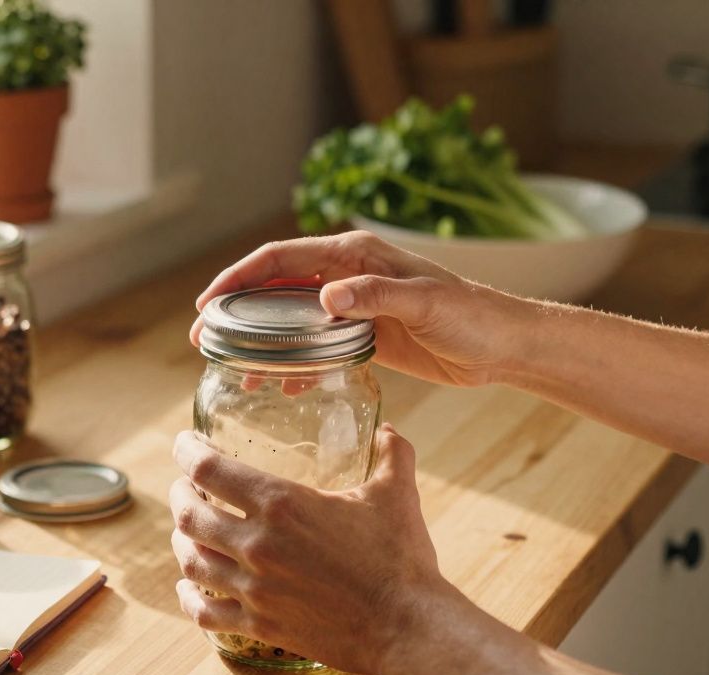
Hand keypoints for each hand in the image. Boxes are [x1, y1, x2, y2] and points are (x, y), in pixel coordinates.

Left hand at [169, 425, 456, 674]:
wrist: (407, 627)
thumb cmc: (401, 558)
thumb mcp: (396, 494)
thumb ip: (392, 455)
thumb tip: (389, 431)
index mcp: (281, 504)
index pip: (208, 468)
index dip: (187, 451)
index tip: (185, 444)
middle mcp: (256, 545)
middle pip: (189, 513)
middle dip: (180, 494)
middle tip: (185, 486)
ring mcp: (253, 589)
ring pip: (191, 560)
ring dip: (181, 539)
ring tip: (185, 529)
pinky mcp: (259, 626)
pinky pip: (205, 612)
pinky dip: (188, 597)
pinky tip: (187, 587)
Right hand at [192, 230, 534, 386]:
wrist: (503, 345)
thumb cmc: (472, 316)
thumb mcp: (425, 302)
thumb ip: (375, 296)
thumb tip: (326, 297)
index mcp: (355, 256)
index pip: (282, 258)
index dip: (240, 277)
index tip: (209, 302)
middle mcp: (348, 275)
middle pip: (276, 286)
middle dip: (238, 310)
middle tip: (205, 339)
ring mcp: (353, 306)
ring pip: (291, 317)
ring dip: (260, 338)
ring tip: (230, 366)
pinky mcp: (363, 336)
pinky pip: (315, 344)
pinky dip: (292, 361)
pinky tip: (276, 385)